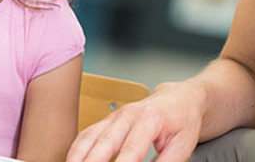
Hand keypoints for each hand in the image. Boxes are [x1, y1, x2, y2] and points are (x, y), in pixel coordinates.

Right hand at [66, 81, 204, 161]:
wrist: (181, 98)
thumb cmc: (183, 121)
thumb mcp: (182, 146)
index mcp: (149, 120)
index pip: (131, 151)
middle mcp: (127, 115)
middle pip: (103, 143)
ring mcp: (114, 116)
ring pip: (88, 138)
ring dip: (76, 157)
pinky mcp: (107, 121)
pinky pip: (86, 135)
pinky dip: (76, 150)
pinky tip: (71, 161)